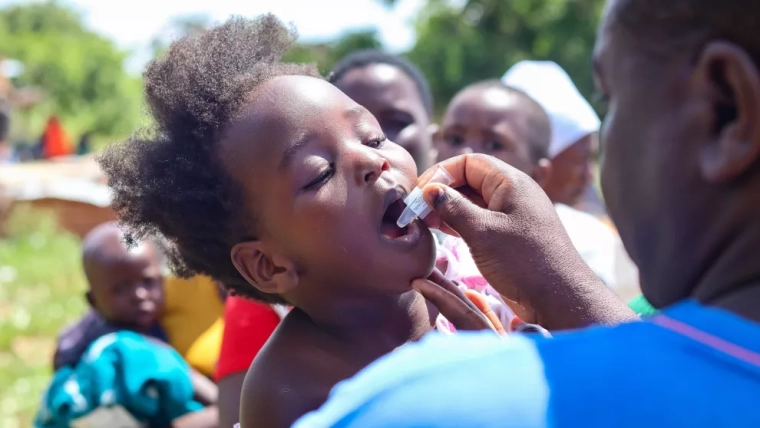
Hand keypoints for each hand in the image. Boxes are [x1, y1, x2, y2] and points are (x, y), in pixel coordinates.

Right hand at [418, 154, 636, 328]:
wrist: (560, 299)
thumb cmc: (524, 261)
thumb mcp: (483, 232)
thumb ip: (453, 208)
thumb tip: (429, 191)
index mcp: (511, 182)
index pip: (469, 162)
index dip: (441, 173)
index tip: (420, 193)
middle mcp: (512, 194)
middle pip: (469, 180)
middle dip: (441, 192)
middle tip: (416, 210)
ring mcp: (511, 215)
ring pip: (472, 202)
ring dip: (447, 209)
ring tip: (423, 222)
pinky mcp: (509, 236)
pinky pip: (479, 220)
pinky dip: (459, 223)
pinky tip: (441, 232)